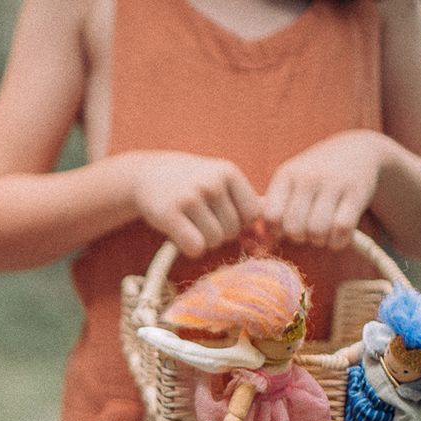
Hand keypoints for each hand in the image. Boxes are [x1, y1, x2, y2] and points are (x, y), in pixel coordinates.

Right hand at [129, 152, 260, 257]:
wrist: (148, 174)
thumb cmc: (190, 181)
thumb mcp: (219, 178)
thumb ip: (245, 197)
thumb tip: (273, 218)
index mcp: (228, 172)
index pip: (252, 214)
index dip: (239, 222)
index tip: (222, 217)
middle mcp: (212, 182)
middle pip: (233, 231)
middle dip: (219, 233)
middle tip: (201, 221)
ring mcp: (191, 198)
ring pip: (214, 241)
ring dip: (204, 241)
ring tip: (191, 226)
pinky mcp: (171, 215)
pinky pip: (195, 247)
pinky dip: (189, 248)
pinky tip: (180, 236)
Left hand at [263, 130, 387, 249]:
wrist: (358, 150)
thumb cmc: (315, 177)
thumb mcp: (290, 182)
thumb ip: (273, 208)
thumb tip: (261, 243)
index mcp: (286, 175)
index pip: (270, 216)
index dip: (276, 231)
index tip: (286, 227)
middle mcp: (309, 177)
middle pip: (293, 228)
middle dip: (299, 238)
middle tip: (306, 231)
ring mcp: (334, 183)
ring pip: (317, 231)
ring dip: (319, 241)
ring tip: (322, 233)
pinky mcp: (357, 192)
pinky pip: (341, 229)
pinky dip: (338, 241)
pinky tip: (338, 236)